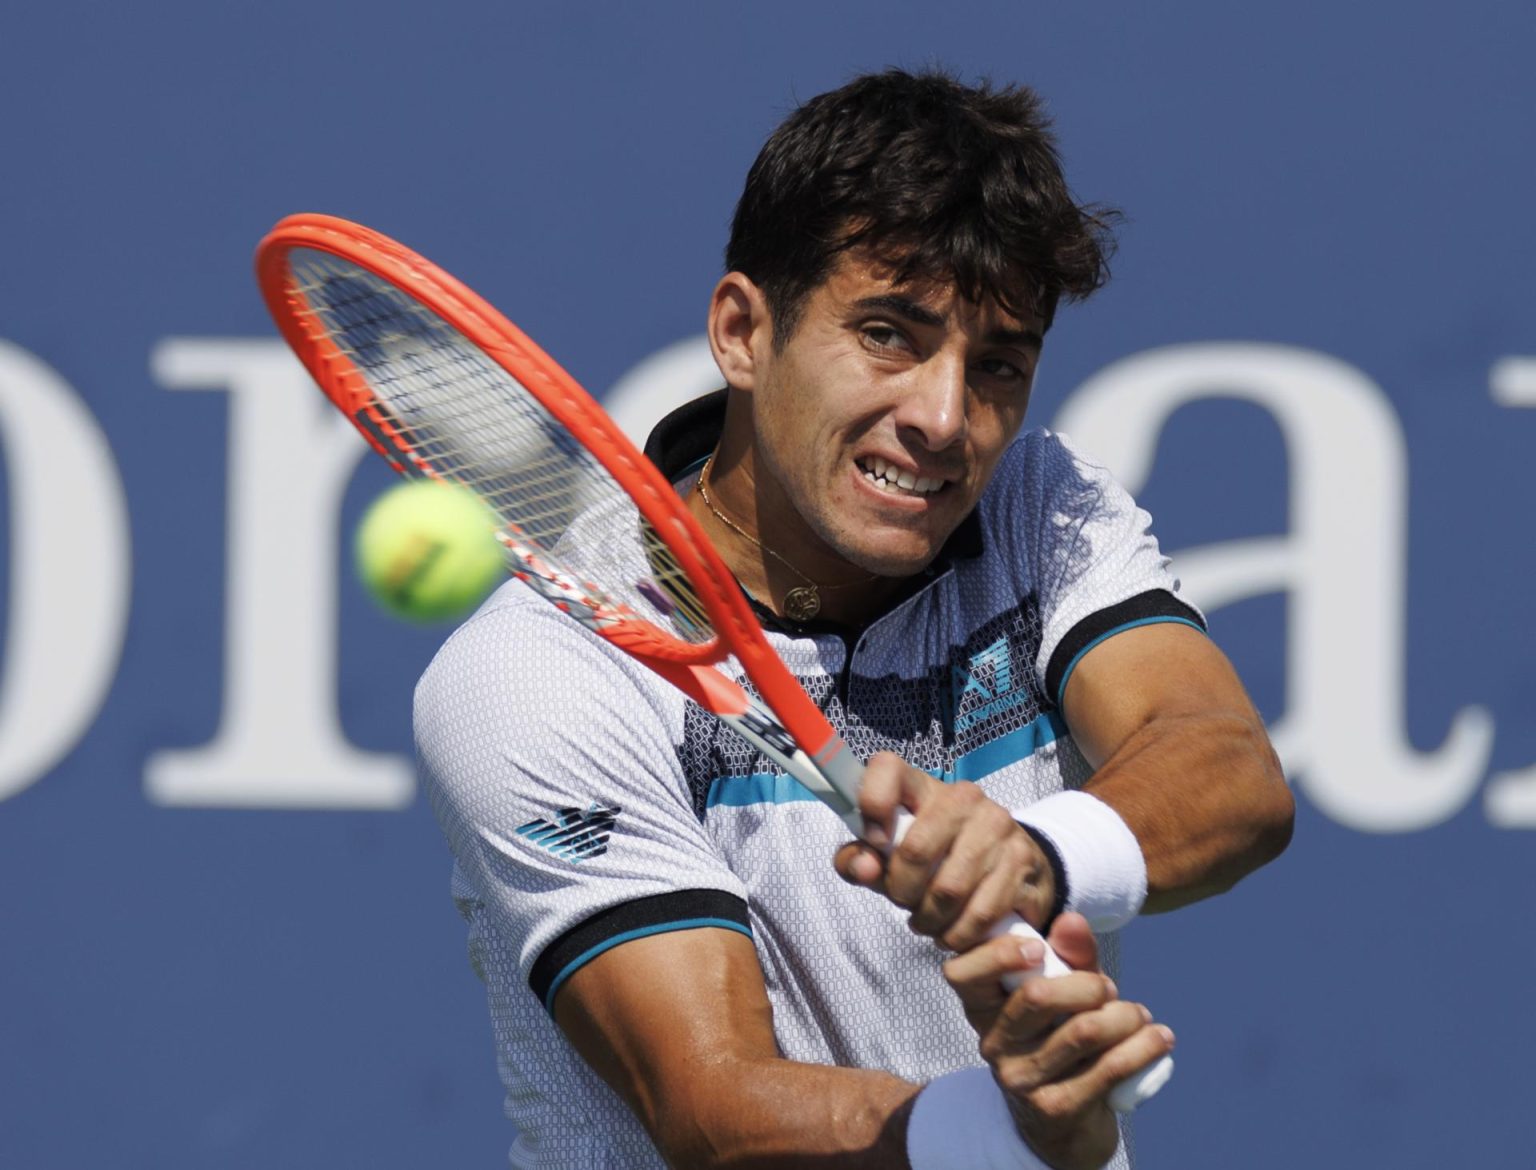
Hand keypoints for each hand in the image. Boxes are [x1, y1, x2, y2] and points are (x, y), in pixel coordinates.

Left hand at [833, 751, 1056, 946]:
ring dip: (930, 919)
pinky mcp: (1022, 860)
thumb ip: (859, 860)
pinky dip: (959, 934)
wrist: (1010, 867)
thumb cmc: (937, 859)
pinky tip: (953, 931)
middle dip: (902, 891)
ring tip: (928, 921)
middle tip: (905, 902)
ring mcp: (997, 826)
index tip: (874, 840)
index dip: (872, 803)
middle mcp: (963, 797)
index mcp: (922, 786)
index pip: (887, 769)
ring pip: (948, 890)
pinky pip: (979, 912)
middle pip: (916, 849)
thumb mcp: (891, 858)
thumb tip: (864, 868)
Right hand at [943, 913, 1175, 1169]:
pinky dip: (1143, 1047)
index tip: (1039, 949)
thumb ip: (1069, 955)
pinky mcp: (1055, 1107)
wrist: (1066, 1122)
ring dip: (1126, 1016)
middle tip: (1109, 990)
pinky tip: (1159, 1038)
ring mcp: (1021, 1079)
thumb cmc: (1061, 1038)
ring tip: (1140, 1015)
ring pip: (1082, 1031)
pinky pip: (1109, 1067)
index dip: (997, 953)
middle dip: (1088, 984)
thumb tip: (1073, 920)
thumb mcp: (1064, 990)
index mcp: (983, 1007)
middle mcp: (992, 1043)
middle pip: (1037, 995)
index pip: (961, 973)